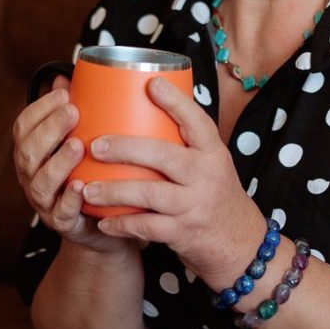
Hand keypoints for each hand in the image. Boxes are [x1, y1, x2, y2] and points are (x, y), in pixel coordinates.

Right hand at [11, 79, 136, 255]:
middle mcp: (31, 176)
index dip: (40, 109)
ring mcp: (44, 202)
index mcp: (33, 152)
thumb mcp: (85, 139)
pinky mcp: (62, 223)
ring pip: (40, 182)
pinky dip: (69, 198)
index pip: (23, 127)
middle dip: (49, 129)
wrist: (104, 223)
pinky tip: (81, 185)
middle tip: (74, 111)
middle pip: (28, 152)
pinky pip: (61, 212)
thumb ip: (74, 112)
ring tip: (77, 145)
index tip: (65, 93)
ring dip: (57, 162)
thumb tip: (70, 76)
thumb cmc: (92, 173)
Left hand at [82, 76, 265, 289]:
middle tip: (95, 145)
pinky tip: (103, 222)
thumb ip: (185, 145)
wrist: (241, 245)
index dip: (175, 101)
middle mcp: (207, 176)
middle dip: (125, 148)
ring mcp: (196, 205)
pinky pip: (146, 228)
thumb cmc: (215, 196)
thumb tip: (143, 111)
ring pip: (149, 194)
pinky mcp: (185, 233)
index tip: (151, 83)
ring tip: (88, 188)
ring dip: (114, 191)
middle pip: (164, 156)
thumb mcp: (212, 166)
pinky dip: (121, 225)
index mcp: (213, 153)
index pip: (197, 121)